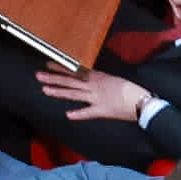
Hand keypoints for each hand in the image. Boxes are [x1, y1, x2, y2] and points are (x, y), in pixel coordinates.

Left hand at [36, 69, 153, 126]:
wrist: (142, 101)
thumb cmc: (130, 90)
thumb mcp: (112, 79)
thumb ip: (99, 79)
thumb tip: (88, 77)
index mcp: (97, 78)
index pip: (74, 71)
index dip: (60, 68)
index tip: (47, 64)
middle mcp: (94, 86)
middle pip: (70, 81)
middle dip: (53, 78)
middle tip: (38, 76)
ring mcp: (96, 98)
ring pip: (74, 94)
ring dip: (59, 92)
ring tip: (45, 90)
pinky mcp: (102, 111)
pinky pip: (89, 113)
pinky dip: (79, 114)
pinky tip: (68, 115)